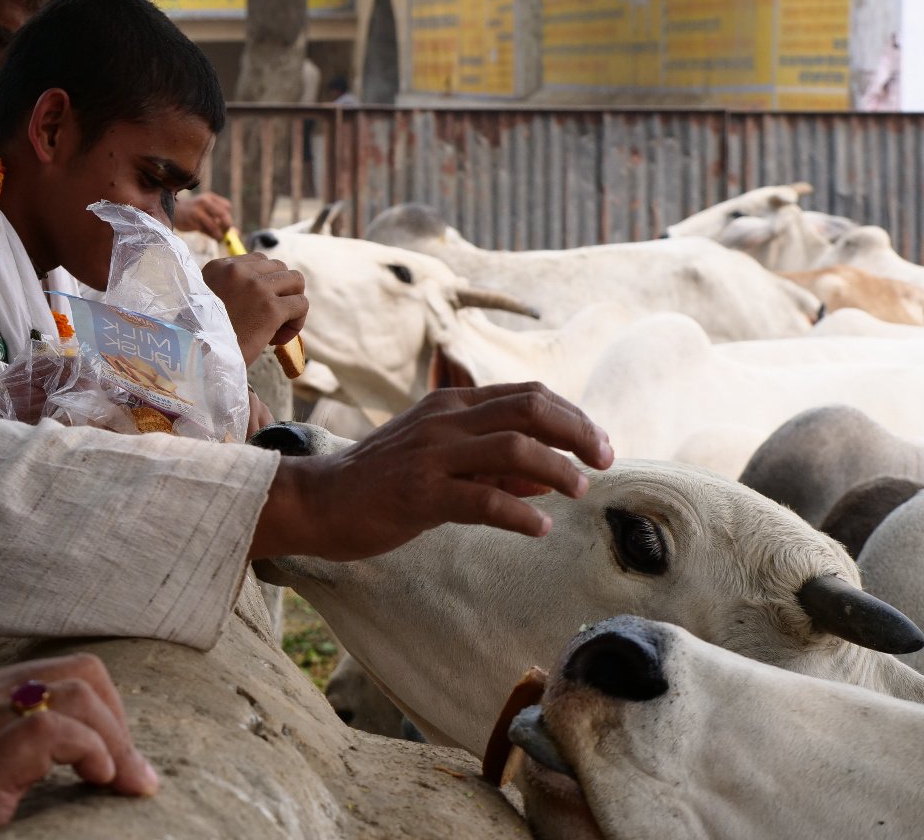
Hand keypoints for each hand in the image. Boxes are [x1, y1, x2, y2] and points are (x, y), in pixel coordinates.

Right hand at [0, 653, 156, 839]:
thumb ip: (3, 745)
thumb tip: (69, 757)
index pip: (64, 671)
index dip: (106, 711)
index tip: (116, 761)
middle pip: (83, 673)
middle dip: (120, 721)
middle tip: (127, 774)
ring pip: (78, 694)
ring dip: (116, 740)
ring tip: (121, 782)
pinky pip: (52, 732)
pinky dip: (90, 752)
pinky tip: (96, 782)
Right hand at [172, 191, 234, 239]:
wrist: (172, 210)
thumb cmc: (192, 212)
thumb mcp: (206, 211)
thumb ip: (220, 221)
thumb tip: (236, 233)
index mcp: (210, 197)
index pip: (227, 207)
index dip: (228, 217)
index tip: (226, 225)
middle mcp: (205, 202)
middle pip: (223, 214)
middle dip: (227, 226)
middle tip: (226, 233)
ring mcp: (197, 211)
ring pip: (214, 225)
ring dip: (219, 234)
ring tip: (218, 238)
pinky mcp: (191, 221)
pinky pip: (204, 230)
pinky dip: (209, 235)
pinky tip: (207, 234)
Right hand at [201, 253, 307, 365]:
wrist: (195, 359)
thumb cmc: (200, 338)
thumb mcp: (208, 302)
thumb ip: (229, 290)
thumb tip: (263, 293)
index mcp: (218, 267)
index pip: (258, 261)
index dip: (264, 284)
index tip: (254, 308)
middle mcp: (237, 271)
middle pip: (280, 267)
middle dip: (280, 291)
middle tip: (268, 319)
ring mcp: (256, 287)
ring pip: (296, 281)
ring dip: (292, 303)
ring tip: (277, 327)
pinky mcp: (271, 308)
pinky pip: (301, 304)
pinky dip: (296, 322)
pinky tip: (278, 339)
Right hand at [248, 383, 613, 561]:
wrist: (319, 501)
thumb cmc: (381, 482)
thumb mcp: (439, 459)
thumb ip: (492, 464)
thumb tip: (550, 476)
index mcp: (450, 404)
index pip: (527, 394)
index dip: (573, 415)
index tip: (598, 443)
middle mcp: (445, 420)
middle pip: (529, 409)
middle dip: (578, 432)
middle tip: (604, 461)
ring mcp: (431, 455)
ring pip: (513, 448)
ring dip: (558, 469)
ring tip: (579, 491)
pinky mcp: (420, 494)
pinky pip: (484, 500)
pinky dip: (522, 514)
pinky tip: (540, 528)